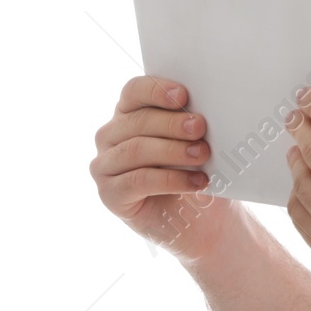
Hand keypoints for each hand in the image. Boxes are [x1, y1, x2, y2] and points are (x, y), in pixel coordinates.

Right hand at [90, 75, 240, 260]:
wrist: (204, 220)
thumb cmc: (198, 173)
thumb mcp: (199, 143)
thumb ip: (192, 125)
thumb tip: (203, 110)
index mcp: (130, 114)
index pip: (134, 92)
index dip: (156, 90)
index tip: (183, 95)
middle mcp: (111, 137)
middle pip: (138, 121)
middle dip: (172, 123)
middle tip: (200, 128)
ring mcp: (106, 166)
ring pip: (137, 149)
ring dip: (174, 151)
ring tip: (202, 155)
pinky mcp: (110, 194)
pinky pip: (138, 180)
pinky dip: (171, 180)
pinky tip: (197, 182)